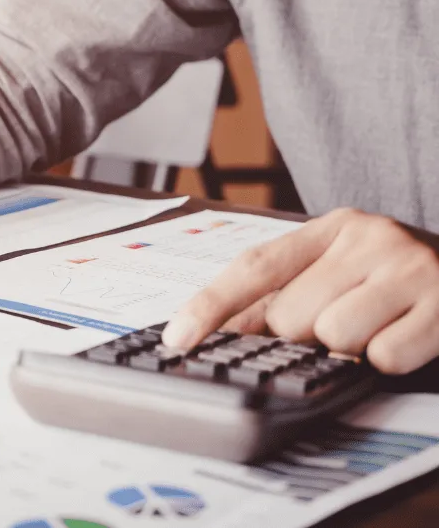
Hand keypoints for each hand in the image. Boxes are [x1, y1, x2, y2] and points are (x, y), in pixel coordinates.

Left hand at [163, 208, 438, 373]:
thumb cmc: (403, 280)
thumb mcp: (345, 269)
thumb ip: (287, 292)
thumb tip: (221, 331)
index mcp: (335, 227)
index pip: (255, 266)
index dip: (211, 304)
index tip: (177, 338)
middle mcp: (371, 237)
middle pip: (291, 315)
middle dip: (306, 336)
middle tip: (343, 322)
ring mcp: (411, 268)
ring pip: (333, 336)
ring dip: (350, 349)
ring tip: (379, 327)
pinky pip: (384, 357)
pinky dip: (390, 359)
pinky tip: (407, 336)